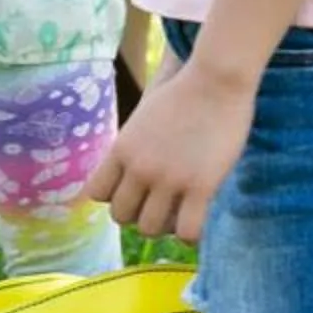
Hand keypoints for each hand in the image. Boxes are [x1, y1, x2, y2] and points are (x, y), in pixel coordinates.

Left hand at [82, 56, 252, 241]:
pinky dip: (190, 234)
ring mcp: (169, 179)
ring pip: (150, 230)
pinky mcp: (201, 187)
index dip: (116, 197)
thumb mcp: (144, 114)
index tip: (135, 191)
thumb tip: (130, 163)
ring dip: (164, 226)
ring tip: (180, 212)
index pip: (96, 193)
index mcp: (121, 148)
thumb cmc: (185, 91)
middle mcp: (139, 168)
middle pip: (121, 216)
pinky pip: (187, 232)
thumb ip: (133, 143)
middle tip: (160, 205)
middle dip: (139, 214)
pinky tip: (199, 218)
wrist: (216, 78)